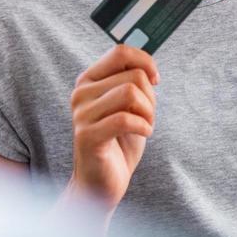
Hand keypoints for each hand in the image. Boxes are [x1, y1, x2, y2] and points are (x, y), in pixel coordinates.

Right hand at [65, 42, 158, 215]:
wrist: (102, 184)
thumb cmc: (119, 143)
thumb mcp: (127, 105)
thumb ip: (132, 81)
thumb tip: (148, 65)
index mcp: (88, 80)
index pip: (121, 52)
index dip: (146, 62)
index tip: (155, 81)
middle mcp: (80, 93)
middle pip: (133, 75)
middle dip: (150, 97)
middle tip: (147, 116)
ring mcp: (81, 114)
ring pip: (130, 93)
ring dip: (148, 112)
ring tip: (144, 125)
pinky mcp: (87, 136)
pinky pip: (125, 119)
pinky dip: (144, 127)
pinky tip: (143, 134)